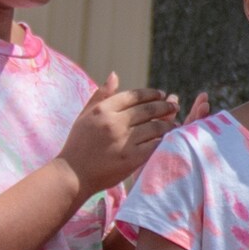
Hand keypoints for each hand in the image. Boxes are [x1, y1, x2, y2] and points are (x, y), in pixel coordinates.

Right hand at [61, 69, 189, 193]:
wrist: (73, 175)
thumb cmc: (78, 144)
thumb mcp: (85, 116)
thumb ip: (101, 95)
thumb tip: (115, 75)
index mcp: (102, 110)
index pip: (134, 96)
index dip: (151, 94)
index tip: (161, 94)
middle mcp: (114, 123)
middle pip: (148, 110)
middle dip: (165, 106)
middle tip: (175, 105)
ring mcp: (124, 141)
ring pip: (155, 127)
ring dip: (169, 123)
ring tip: (175, 122)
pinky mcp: (132, 158)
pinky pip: (155, 145)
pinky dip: (165, 140)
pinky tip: (170, 139)